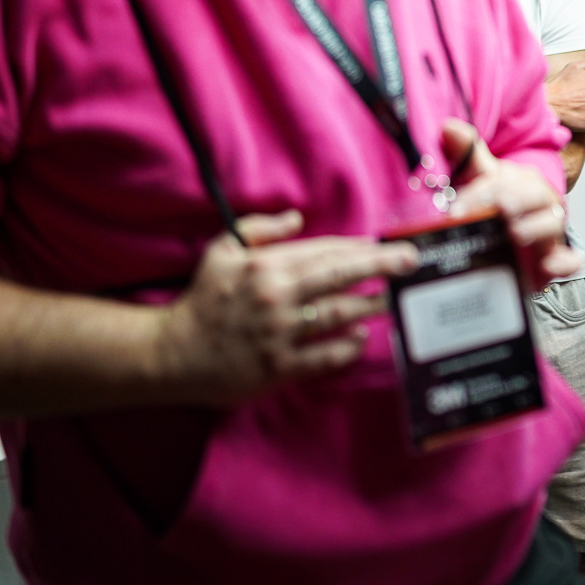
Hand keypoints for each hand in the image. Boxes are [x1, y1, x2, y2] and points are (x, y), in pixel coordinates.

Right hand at [156, 211, 419, 404]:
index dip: (358, 246)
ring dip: (372, 304)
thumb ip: (259, 229)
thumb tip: (297, 217)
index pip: (325, 251)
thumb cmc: (201, 299)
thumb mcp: (221, 251)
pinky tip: (362, 336)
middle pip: (341, 275)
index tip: (385, 243)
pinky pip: (324, 356)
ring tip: (395, 298)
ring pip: (339, 314)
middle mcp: (277, 297)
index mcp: (266, 266)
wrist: (172, 354)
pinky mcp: (279, 367)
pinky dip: (348, 346)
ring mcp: (280, 334)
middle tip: (412, 260)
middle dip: (382, 265)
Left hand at [441, 118, 584, 291]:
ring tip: (515, 232)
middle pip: (535, 195)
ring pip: (554, 224)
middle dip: (514, 200)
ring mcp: (551, 231)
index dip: (481, 192)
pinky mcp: (557, 258)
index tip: (457, 208)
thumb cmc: (497, 207)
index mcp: (524, 181)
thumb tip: (448, 127)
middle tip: (496, 209)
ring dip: (536, 227)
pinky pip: (571, 260)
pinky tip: (548, 265)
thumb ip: (467, 155)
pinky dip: (565, 262)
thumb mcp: (480, 180)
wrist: (510, 242)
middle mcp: (542, 202)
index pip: (505, 180)